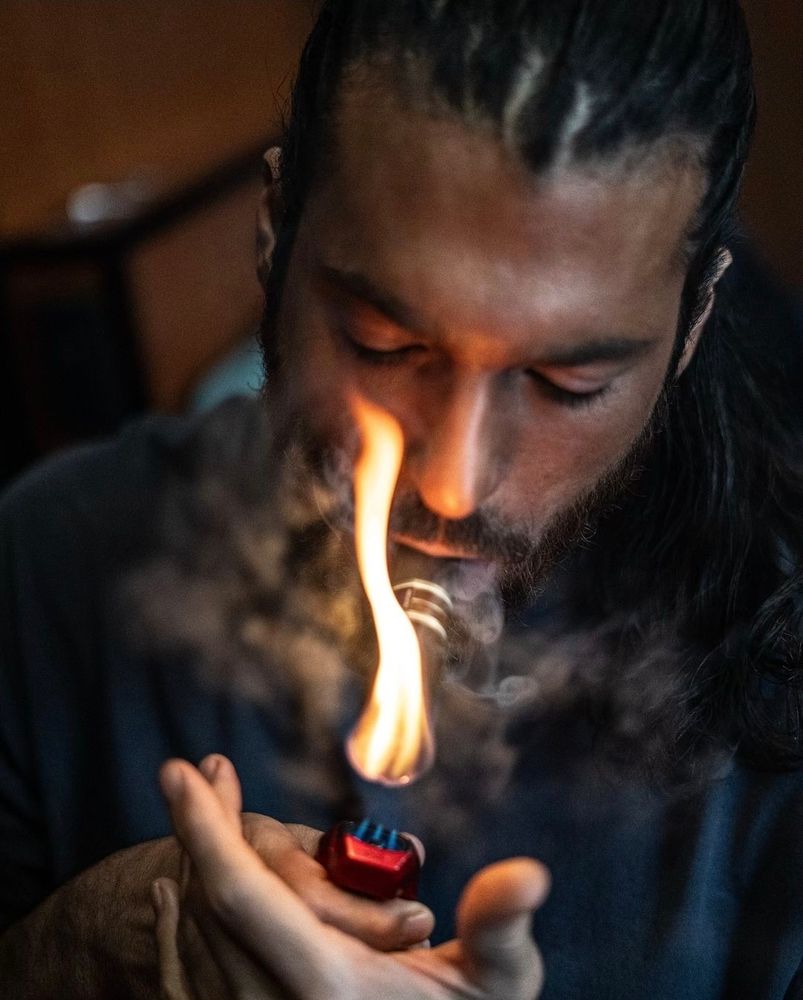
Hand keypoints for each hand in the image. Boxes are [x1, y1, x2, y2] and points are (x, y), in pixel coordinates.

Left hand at [154, 755, 548, 999]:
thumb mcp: (494, 985)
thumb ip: (500, 928)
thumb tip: (526, 875)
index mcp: (326, 987)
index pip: (243, 896)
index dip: (207, 828)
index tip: (181, 774)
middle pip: (213, 904)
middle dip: (206, 830)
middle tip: (208, 774)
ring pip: (197, 935)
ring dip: (197, 866)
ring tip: (210, 813)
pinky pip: (184, 982)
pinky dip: (168, 932)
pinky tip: (166, 894)